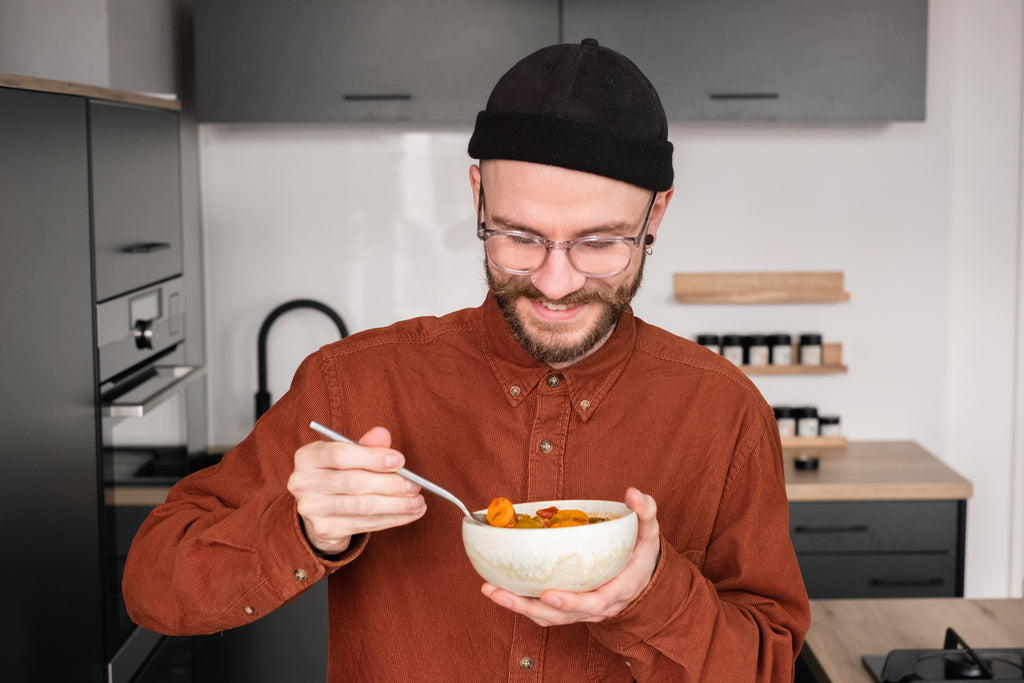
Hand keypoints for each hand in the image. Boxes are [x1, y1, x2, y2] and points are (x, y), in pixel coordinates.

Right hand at [288, 426, 425, 555]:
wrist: (320, 507)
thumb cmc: (340, 472)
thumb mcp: (349, 453)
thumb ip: (367, 445)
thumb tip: (383, 435)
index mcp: (308, 456)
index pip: (340, 454)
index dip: (372, 457)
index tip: (400, 461)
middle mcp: (303, 482)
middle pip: (353, 483)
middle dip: (390, 485)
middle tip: (415, 486)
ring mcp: (311, 509)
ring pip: (361, 507)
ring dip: (396, 505)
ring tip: (418, 502)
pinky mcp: (324, 529)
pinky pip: (364, 524)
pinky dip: (391, 519)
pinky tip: (409, 514)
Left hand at [480, 487, 659, 625]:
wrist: (642, 576)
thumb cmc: (641, 552)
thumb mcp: (649, 531)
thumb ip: (645, 512)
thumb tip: (633, 494)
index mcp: (619, 589)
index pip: (597, 602)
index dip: (573, 602)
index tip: (549, 595)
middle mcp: (598, 606)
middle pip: (563, 615)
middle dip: (530, 607)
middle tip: (503, 594)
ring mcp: (581, 611)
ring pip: (549, 617)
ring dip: (518, 607)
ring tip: (491, 591)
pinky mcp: (569, 609)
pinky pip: (543, 613)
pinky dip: (521, 605)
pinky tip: (498, 590)